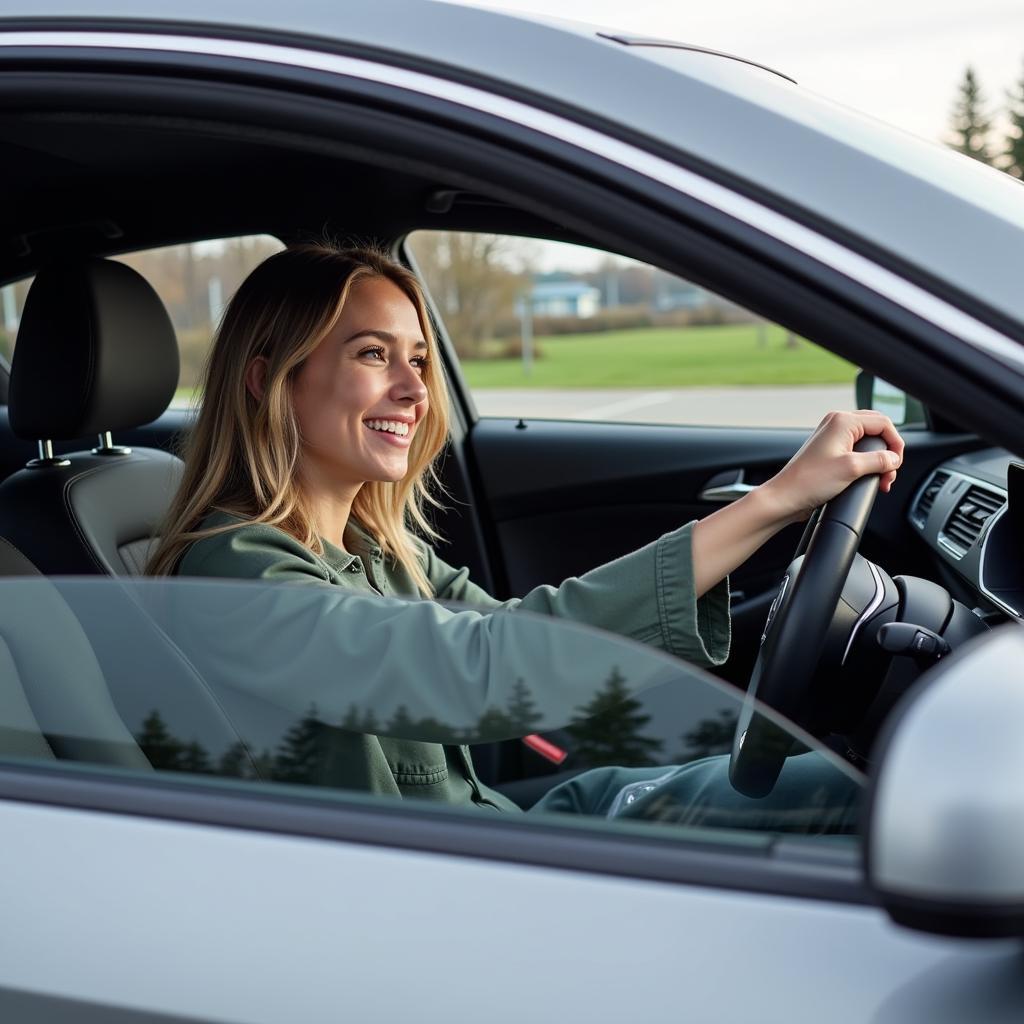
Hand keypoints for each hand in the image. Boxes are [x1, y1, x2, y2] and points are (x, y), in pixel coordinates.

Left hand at [759, 410, 903, 525]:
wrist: (785, 497)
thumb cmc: (809, 481)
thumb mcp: (852, 468)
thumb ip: (879, 460)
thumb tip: (894, 458)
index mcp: (842, 421)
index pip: (884, 423)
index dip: (896, 443)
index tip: (896, 464)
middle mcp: (837, 424)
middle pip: (878, 430)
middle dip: (888, 452)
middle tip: (889, 473)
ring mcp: (832, 437)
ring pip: (869, 442)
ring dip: (879, 460)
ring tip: (881, 480)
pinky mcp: (830, 451)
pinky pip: (857, 451)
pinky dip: (867, 463)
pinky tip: (869, 478)